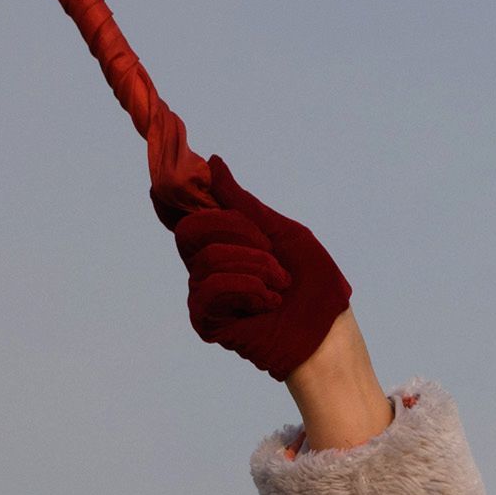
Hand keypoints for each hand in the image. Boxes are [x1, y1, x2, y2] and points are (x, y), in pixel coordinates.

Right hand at [155, 153, 354, 380]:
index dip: (172, 196)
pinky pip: (207, 289)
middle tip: (270, 249)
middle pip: (191, 230)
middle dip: (237, 231)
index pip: (185, 214)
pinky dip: (245, 288)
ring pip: (208, 260)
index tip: (166, 184)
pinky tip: (267, 302)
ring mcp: (206, 294)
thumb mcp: (282, 232)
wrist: (329, 331)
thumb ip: (243, 203)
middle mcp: (209, 264)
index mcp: (226, 240)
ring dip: (255, 266)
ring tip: (280, 285)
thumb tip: (212, 163)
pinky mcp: (207, 322)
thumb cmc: (314, 283)